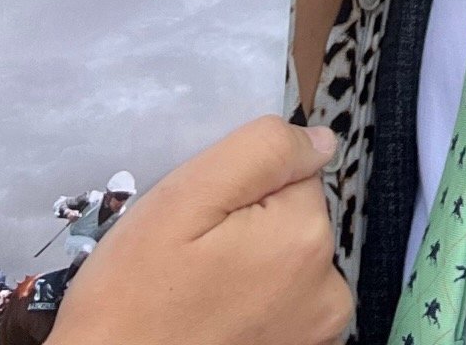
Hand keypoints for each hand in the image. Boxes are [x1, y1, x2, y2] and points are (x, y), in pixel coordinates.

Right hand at [50, 118, 351, 344]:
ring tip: (199, 294)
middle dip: (250, 227)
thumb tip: (321, 140)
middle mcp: (330, 289)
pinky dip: (255, 308)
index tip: (202, 220)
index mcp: (307, 236)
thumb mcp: (186, 198)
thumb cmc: (134, 294)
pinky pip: (284, 307)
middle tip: (192, 259)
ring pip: (289, 263)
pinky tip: (214, 322)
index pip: (292, 171)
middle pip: (293, 219)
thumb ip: (262, 152)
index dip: (242, 187)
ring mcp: (318, 334)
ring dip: (253, 269)